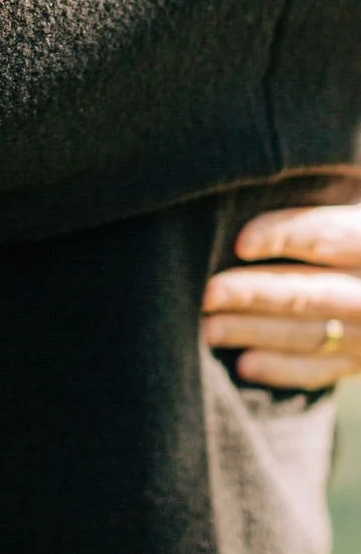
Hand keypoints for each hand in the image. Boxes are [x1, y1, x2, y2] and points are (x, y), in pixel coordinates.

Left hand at [203, 206, 360, 388]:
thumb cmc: (340, 230)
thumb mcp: (346, 198)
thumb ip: (313, 194)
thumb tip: (252, 184)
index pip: (329, 235)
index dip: (284, 236)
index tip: (240, 242)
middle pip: (312, 293)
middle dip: (255, 294)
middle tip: (208, 293)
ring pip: (311, 335)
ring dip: (256, 333)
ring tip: (209, 329)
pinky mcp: (360, 362)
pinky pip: (321, 370)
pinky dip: (283, 369)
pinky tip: (243, 364)